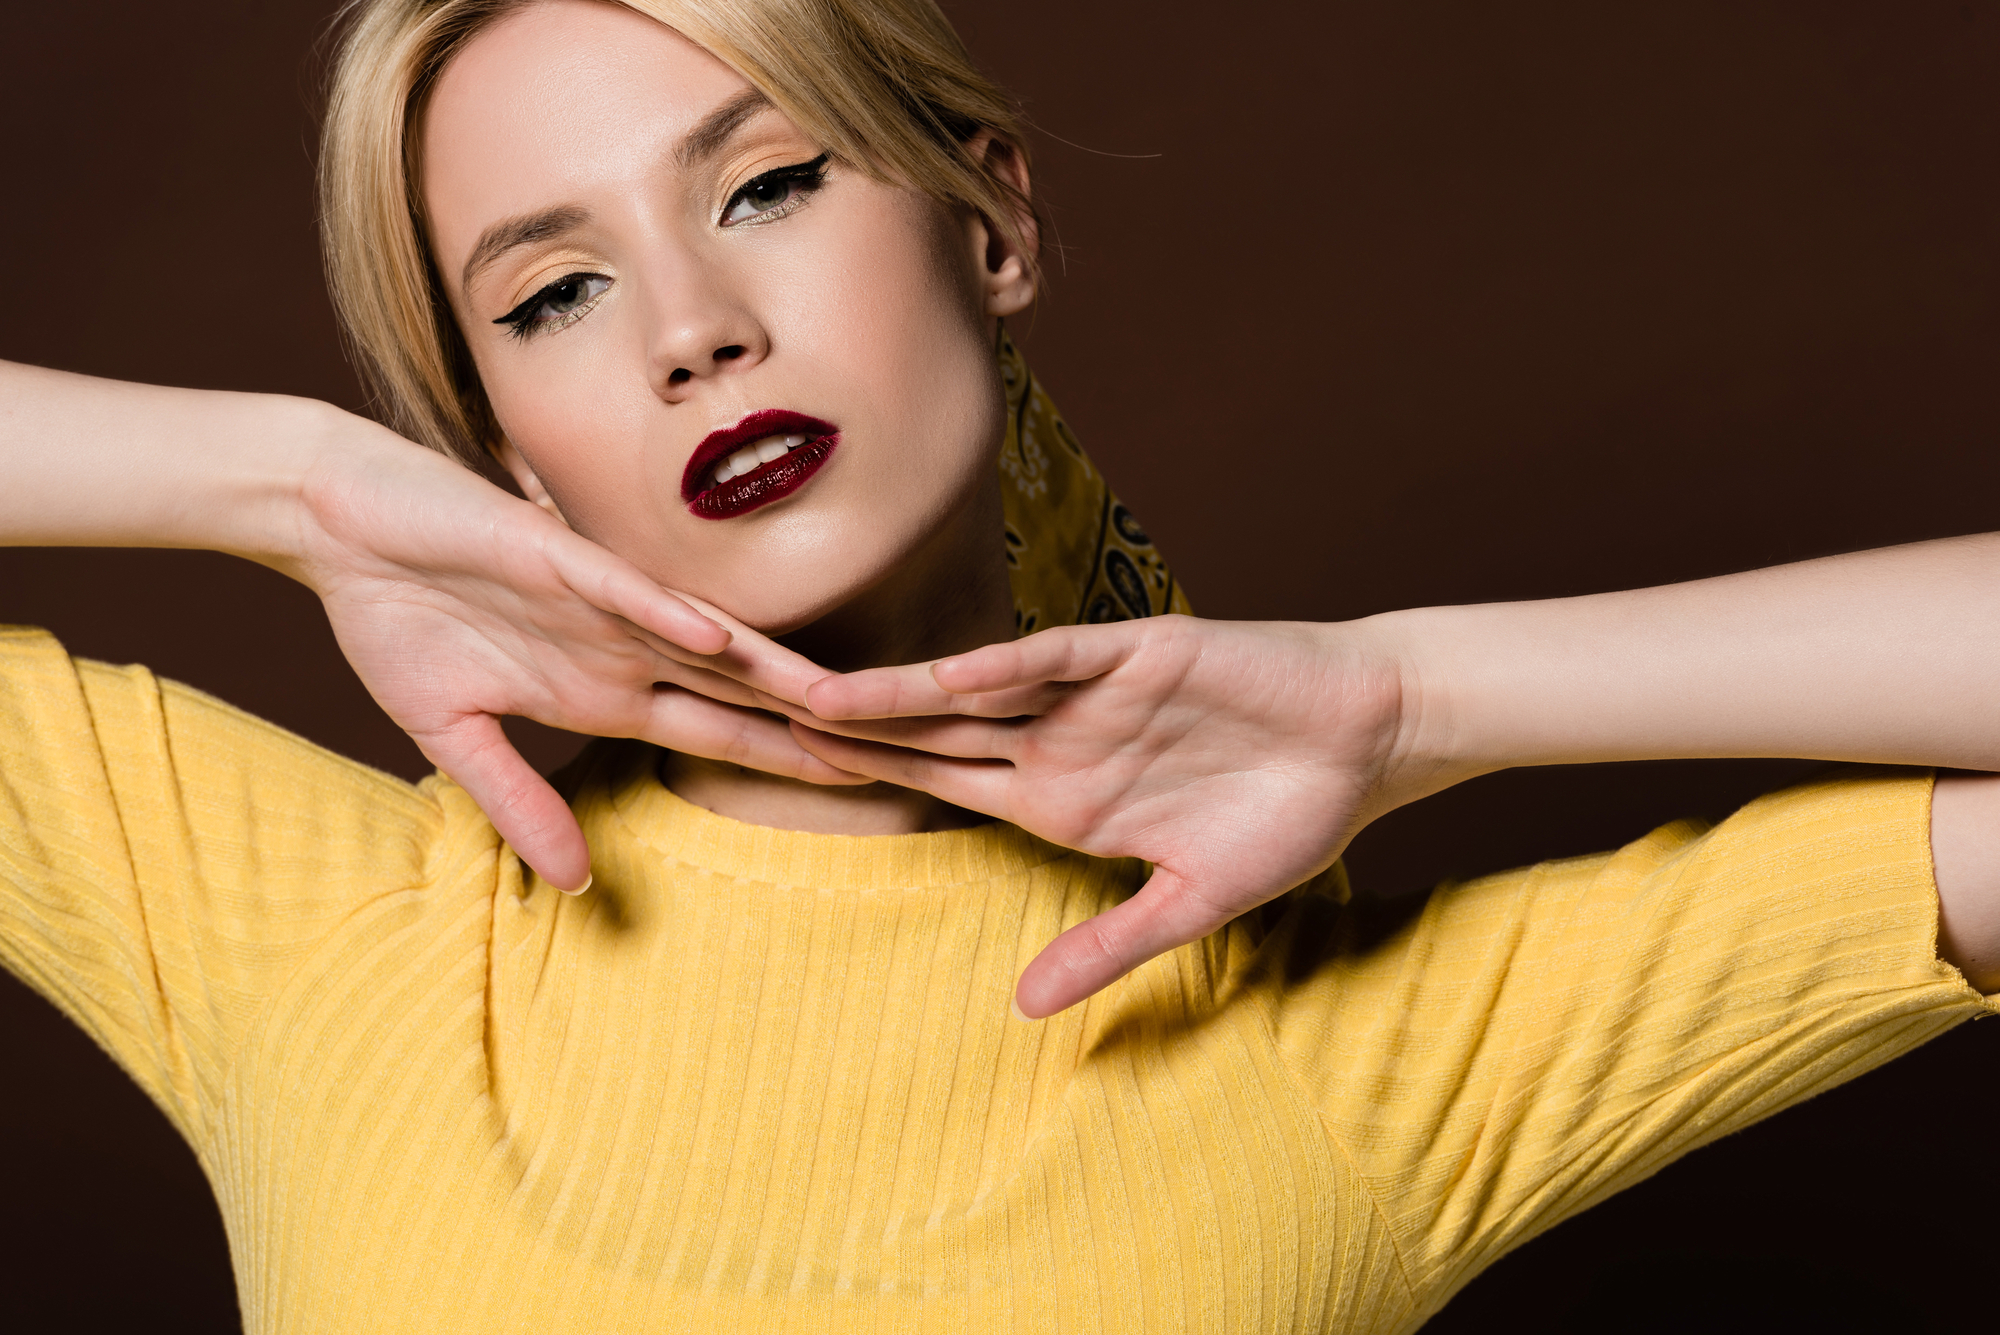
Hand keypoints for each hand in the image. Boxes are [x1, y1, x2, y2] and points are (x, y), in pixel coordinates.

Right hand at [284, 417, 859, 889]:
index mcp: (610, 689)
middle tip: (900, 754)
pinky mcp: (550, 556)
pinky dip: (665, 612)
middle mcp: (625, 646)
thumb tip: (573, 883)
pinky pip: (620, 586)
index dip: (791, 761)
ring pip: (706, 637)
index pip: (724, 733)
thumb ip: (522, 802)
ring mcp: (596, 601)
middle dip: (816, 723)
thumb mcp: (456, 737)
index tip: (866, 790)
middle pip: (743, 691)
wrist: (342, 526)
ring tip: (844, 703)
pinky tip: (717, 638)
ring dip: (771, 670)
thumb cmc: (402, 619)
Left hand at [786, 616, 1425, 1016]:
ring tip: (813, 700)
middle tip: (748, 724)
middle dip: (847, 732)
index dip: (865, 780)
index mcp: (1057, 798)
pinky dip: (1009, 666)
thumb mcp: (1188, 903)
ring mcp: (1094, 697)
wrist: (1365, 741)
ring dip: (901, 697)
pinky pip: (1062, 658)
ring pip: (978, 691)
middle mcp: (1059, 740)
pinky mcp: (1143, 655)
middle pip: (930, 735)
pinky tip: (948, 678)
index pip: (939, 785)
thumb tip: (1026, 1008)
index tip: (783, 775)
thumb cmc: (1282, 819)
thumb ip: (1106, 946)